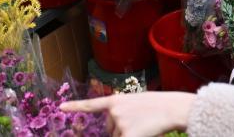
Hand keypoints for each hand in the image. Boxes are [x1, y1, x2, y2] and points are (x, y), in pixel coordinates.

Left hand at [60, 92, 194, 136]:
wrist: (171, 108)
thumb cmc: (157, 106)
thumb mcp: (136, 103)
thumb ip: (121, 113)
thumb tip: (114, 130)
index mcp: (116, 101)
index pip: (92, 104)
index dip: (75, 106)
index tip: (61, 106)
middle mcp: (114, 112)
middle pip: (110, 130)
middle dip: (120, 130)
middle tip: (139, 123)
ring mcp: (120, 124)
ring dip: (128, 136)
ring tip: (144, 127)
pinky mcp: (127, 136)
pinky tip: (136, 133)